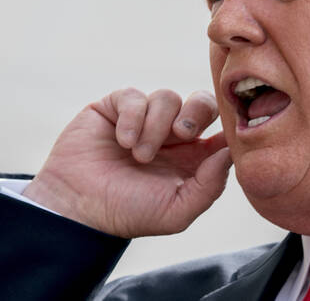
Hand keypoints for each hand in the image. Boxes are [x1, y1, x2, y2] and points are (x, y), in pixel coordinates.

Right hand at [22, 88, 231, 237]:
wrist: (78, 208)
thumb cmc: (128, 213)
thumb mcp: (177, 211)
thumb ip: (210, 185)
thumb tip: (230, 152)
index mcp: (193, 157)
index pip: (221, 127)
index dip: (226, 123)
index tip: (225, 131)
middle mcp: (172, 135)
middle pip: (201, 102)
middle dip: (196, 112)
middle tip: (183, 134)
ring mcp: (144, 118)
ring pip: (167, 97)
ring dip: (155, 126)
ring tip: (139, 155)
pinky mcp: (116, 107)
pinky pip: (134, 96)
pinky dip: (132, 117)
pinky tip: (122, 141)